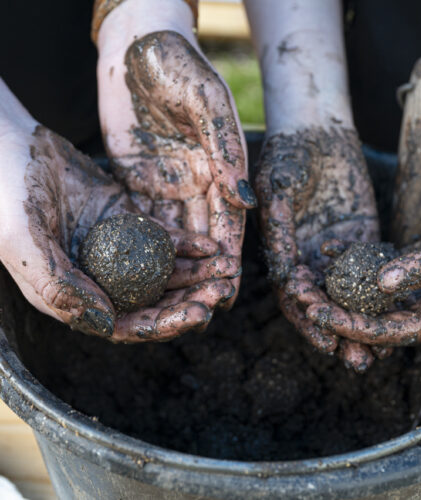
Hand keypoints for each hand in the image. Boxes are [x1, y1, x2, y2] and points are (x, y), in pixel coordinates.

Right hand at [0, 81, 238, 341]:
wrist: (5, 140)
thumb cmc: (3, 190)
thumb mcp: (21, 240)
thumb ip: (58, 285)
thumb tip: (107, 323)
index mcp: (70, 292)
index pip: (124, 323)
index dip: (163, 324)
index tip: (199, 314)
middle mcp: (95, 275)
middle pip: (151, 300)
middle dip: (188, 299)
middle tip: (222, 292)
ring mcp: (112, 248)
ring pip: (161, 270)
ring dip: (195, 273)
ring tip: (227, 268)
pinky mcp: (124, 219)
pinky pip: (160, 236)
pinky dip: (185, 243)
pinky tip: (209, 245)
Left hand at [97, 1, 254, 307]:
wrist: (139, 47)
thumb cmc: (180, 65)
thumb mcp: (208, 103)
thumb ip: (227, 148)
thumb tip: (245, 199)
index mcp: (222, 167)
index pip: (230, 219)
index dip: (229, 255)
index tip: (227, 288)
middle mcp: (198, 183)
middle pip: (204, 236)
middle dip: (205, 273)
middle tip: (203, 309)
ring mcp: (168, 185)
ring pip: (175, 236)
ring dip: (177, 269)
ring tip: (177, 303)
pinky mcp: (138, 183)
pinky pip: (144, 221)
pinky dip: (147, 248)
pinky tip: (145, 274)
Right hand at [256, 125, 380, 369]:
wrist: (316, 131)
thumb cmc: (288, 153)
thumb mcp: (277, 185)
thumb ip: (278, 223)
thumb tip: (282, 271)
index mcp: (284, 250)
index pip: (293, 292)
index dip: (306, 315)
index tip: (324, 336)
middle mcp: (309, 256)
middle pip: (322, 302)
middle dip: (338, 330)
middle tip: (355, 358)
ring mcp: (336, 249)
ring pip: (349, 294)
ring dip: (363, 322)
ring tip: (380, 351)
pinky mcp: (362, 237)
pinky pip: (372, 270)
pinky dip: (384, 294)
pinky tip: (400, 313)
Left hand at [307, 196, 420, 344]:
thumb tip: (380, 282)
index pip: (388, 331)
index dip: (350, 325)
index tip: (317, 314)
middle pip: (373, 317)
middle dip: (335, 310)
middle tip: (300, 299)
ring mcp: (419, 290)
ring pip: (370, 295)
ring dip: (339, 287)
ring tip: (305, 278)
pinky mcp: (414, 268)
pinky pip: (379, 267)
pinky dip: (355, 259)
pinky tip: (329, 250)